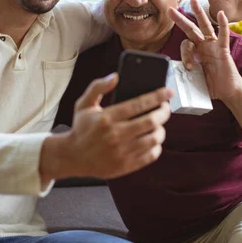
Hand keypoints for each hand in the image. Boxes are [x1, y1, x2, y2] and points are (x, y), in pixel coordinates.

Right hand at [41, 74, 172, 180]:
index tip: (168, 92)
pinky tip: (153, 141)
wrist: (73, 157)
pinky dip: (156, 147)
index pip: (139, 104)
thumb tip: (116, 76)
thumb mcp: (84, 104)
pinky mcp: (125, 166)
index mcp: (106, 118)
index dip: (157, 96)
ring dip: (161, 130)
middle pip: (150, 121)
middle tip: (165, 108)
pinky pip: (150, 155)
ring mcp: (121, 152)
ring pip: (153, 139)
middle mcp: (115, 135)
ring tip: (159, 125)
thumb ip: (98, 87)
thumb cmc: (81, 128)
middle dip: (164, 112)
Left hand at [170, 0, 241, 103]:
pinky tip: (220, 13)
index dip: (185, 55)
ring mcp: (214, 46)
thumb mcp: (194, 80)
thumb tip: (172, 85)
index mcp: (196, 53)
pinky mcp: (223, 50)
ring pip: (206, 26)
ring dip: (199, 13)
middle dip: (181, 19)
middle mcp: (204, 46)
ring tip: (194, 1)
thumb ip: (184, 77)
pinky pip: (223, 35)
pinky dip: (223, 24)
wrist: (228, 93)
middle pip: (191, 29)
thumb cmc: (212, 86)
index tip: (188, 67)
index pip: (185, 45)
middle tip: (171, 10)